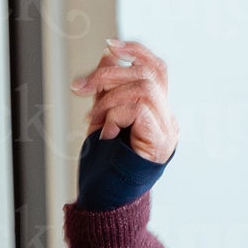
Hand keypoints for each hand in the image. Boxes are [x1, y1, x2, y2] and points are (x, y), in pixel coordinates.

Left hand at [70, 38, 176, 161]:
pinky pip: (138, 108)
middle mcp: (167, 119)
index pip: (156, 68)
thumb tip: (109, 53)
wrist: (105, 203)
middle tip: (80, 87)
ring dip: (109, 99)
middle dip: (110, 74)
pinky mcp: (161, 142)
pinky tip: (105, 133)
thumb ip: (109, 89)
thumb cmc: (104, 167)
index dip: (136, 50)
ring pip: (143, 88)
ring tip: (92, 119)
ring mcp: (167, 131)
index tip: (109, 44)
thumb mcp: (102, 118)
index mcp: (157, 111)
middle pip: (147, 74)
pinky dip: (115, 115)